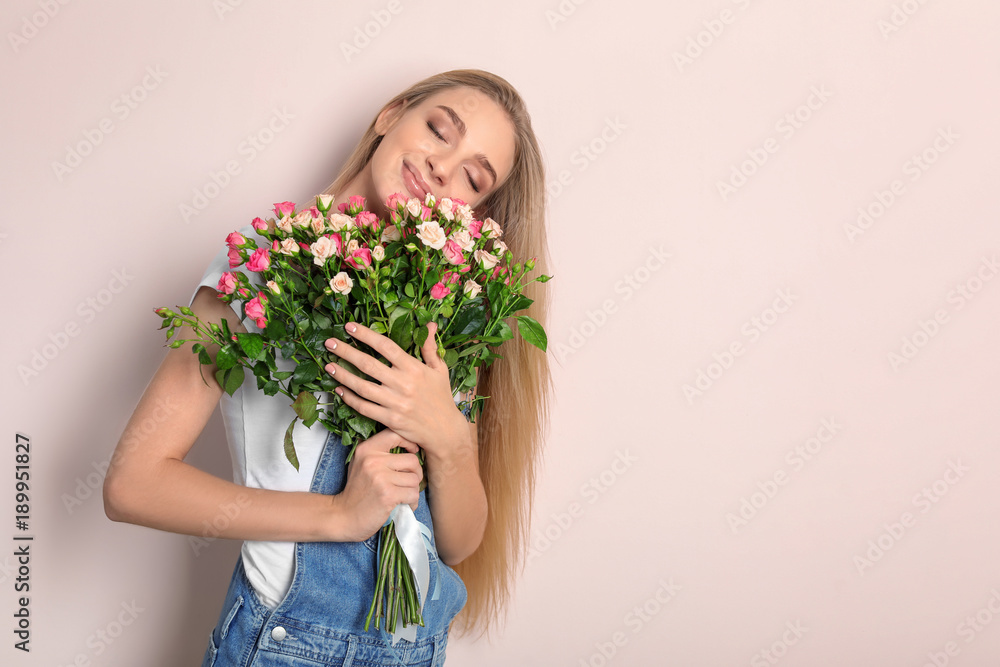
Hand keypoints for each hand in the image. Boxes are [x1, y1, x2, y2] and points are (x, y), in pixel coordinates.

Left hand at [323, 321, 470, 460]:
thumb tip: (430, 324)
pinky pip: (364, 407)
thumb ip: (430, 347)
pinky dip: (349, 398)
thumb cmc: (441, 397)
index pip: (385, 346)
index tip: (349, 326)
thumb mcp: (439, 369)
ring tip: (328, 365)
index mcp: (414, 368)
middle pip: (368, 364)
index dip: (366, 335)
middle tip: (329, 342)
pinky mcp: (389, 419)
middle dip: (345, 351)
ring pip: (362, 387)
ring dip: (342, 375)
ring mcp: (394, 403)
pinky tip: (339, 390)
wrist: (444, 430)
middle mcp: (403, 384)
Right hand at [333, 428, 421, 541]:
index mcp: (366, 449)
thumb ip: (380, 453)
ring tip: (401, 496)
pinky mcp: (387, 494)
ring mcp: (380, 477)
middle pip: (412, 460)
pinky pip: (413, 494)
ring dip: (412, 491)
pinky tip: (402, 505)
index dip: (410, 442)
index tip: (412, 452)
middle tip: (406, 483)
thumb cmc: (357, 491)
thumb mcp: (362, 464)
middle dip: (415, 474)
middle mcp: (372, 460)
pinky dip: (412, 502)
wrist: (343, 516)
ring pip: (415, 479)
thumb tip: (411, 446)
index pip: (396, 434)